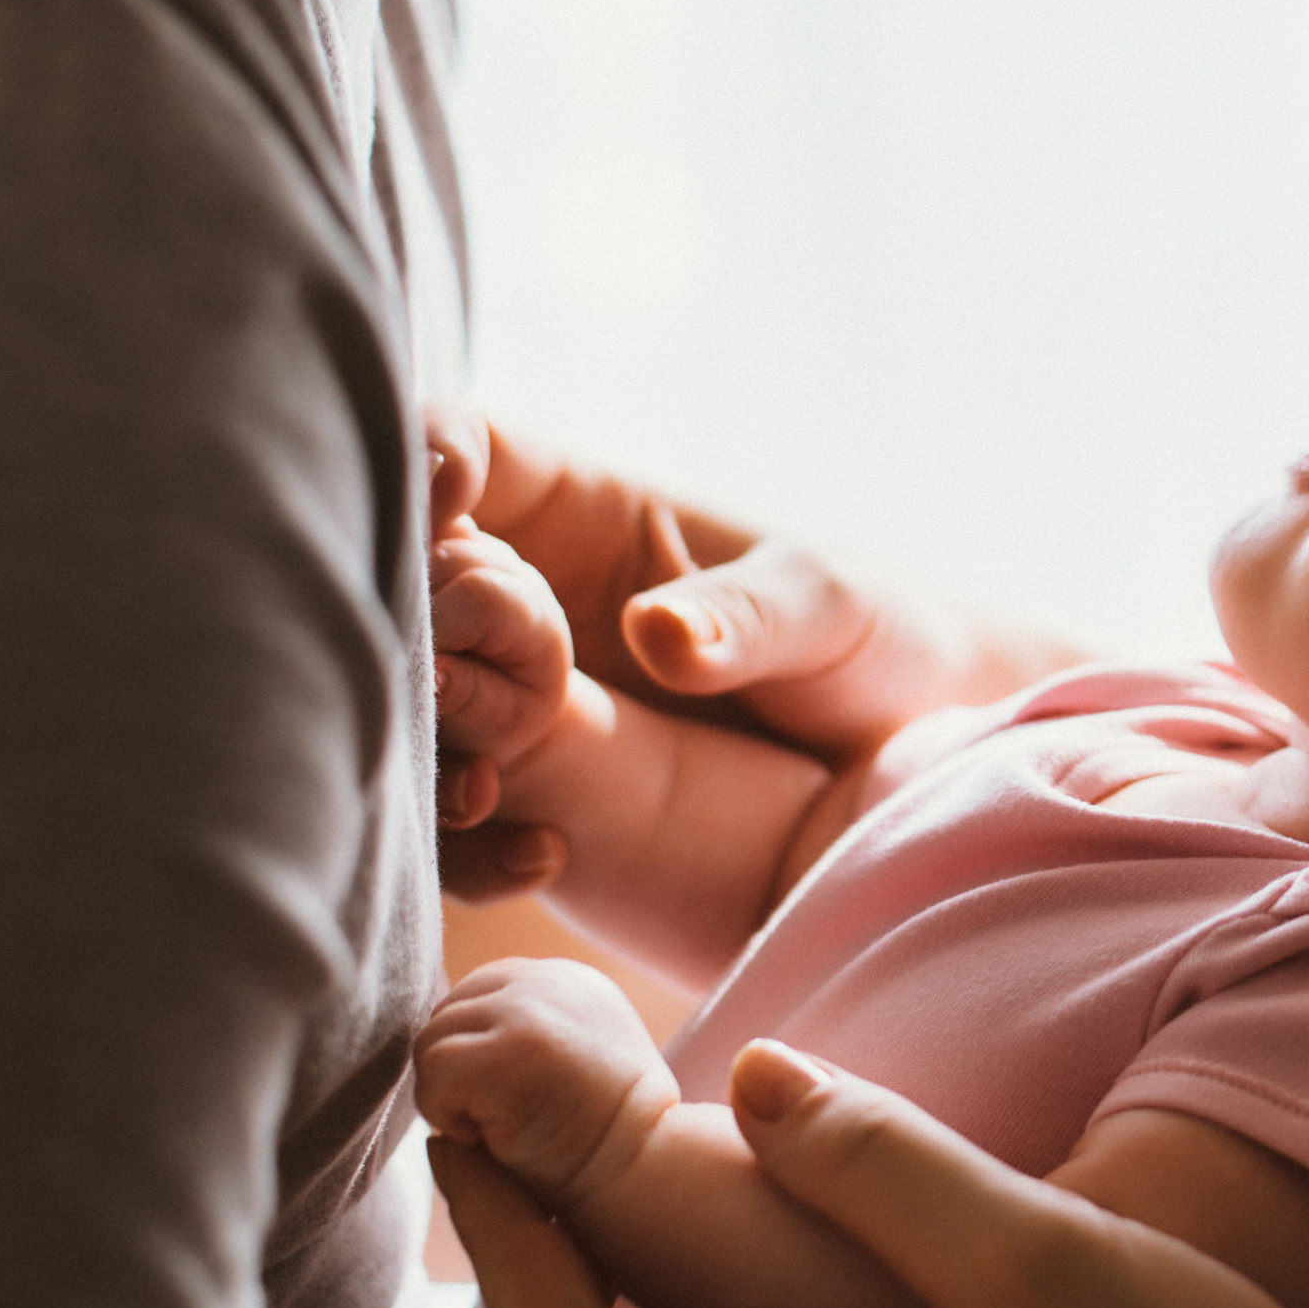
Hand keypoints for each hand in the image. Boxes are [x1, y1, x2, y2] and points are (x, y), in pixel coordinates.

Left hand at [415, 958, 675, 1209]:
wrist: (642, 1168)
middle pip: (449, 1013)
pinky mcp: (510, 1047)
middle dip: (456, 1073)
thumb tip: (454, 1036)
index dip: (472, 1052)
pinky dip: (444, 1112)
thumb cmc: (602, 1137)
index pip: (478, 993)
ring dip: (447, 1096)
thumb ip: (528, 1029)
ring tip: (492, 1129)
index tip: (502, 1099)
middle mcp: (547, 979)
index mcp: (566, 978)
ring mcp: (528, 1009)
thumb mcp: (575, 1057)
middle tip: (494, 1121)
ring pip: (433, 1041)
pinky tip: (486, 1136)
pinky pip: (434, 1070)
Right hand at [425, 414, 1081, 899]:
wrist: (910, 759)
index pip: (464, 449)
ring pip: (411, 708)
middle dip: (398, 622)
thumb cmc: (876, 638)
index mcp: (581, 511)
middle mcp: (524, 600)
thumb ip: (746, 616)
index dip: (426, 456)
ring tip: (481, 789)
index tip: (442, 501)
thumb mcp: (831, 606)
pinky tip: (538, 858)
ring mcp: (515, 701)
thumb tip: (663, 638)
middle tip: (433, 670)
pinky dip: (471, 840)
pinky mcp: (534, 795)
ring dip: (419, 745)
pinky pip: (464, 814)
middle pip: (402, 588)